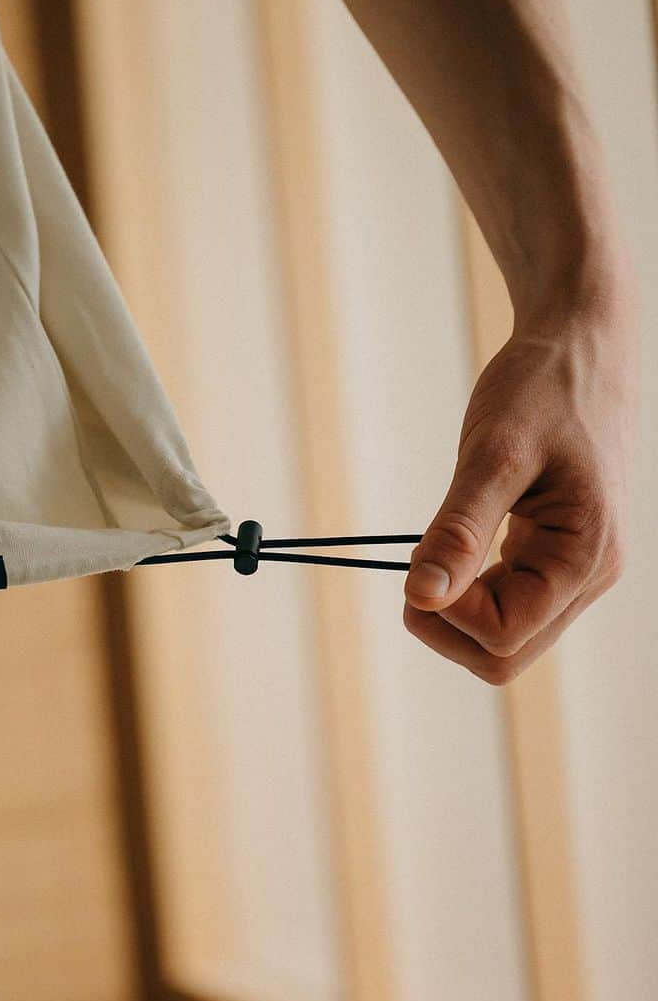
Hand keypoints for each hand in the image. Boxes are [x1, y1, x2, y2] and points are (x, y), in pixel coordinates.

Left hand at [402, 279, 637, 684]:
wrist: (579, 346)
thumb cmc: (542, 389)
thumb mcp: (493, 455)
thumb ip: (457, 530)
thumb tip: (420, 596)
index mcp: (584, 555)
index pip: (504, 635)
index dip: (448, 616)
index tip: (413, 566)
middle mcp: (589, 575)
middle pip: (506, 654)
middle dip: (447, 627)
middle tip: (411, 572)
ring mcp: (575, 571)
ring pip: (506, 637)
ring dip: (456, 613)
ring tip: (432, 554)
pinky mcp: (555, 557)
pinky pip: (509, 605)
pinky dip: (469, 593)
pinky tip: (452, 549)